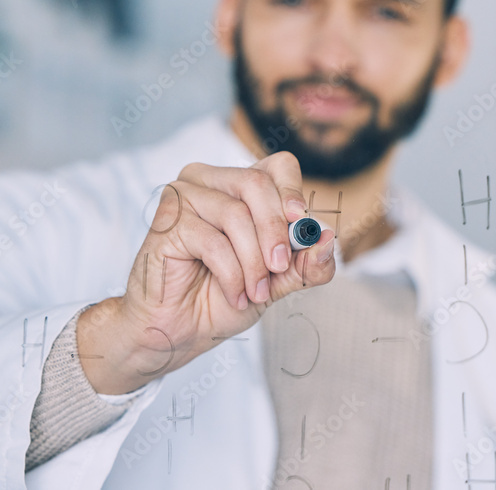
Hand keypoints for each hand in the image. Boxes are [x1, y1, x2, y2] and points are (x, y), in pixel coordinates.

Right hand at [77, 152, 335, 393]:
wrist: (181, 331)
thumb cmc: (225, 297)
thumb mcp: (279, 281)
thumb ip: (307, 263)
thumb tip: (329, 238)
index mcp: (240, 185)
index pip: (278, 165)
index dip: (292, 191)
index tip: (300, 223)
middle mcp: (210, 180)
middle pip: (256, 183)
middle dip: (275, 231)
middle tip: (280, 267)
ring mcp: (184, 196)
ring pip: (235, 214)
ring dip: (253, 262)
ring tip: (256, 292)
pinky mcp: (167, 222)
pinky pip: (212, 241)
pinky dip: (232, 274)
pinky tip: (234, 294)